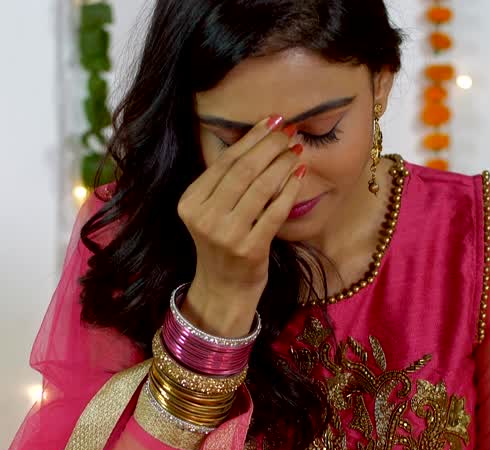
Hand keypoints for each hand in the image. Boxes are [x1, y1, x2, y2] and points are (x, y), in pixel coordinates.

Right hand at [176, 115, 305, 336]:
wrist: (224, 289)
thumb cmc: (223, 244)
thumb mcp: (212, 212)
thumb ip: (226, 182)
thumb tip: (260, 137)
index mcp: (190, 203)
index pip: (224, 163)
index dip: (251, 138)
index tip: (272, 121)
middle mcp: (204, 218)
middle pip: (242, 171)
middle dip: (269, 146)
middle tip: (289, 132)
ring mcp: (226, 235)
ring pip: (259, 188)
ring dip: (281, 164)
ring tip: (296, 149)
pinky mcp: (250, 249)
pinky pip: (274, 212)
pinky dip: (288, 191)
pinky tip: (299, 175)